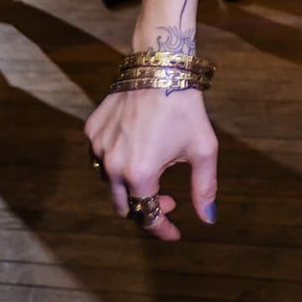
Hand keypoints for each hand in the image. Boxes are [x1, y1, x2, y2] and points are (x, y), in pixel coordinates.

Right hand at [85, 84, 220, 241]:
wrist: (160, 67)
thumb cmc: (186, 108)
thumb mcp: (203, 150)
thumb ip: (205, 189)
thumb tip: (209, 219)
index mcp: (140, 174)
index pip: (147, 217)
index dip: (162, 229)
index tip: (175, 234)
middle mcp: (112, 165)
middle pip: (124, 206)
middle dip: (146, 210)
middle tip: (168, 200)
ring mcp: (98, 147)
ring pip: (110, 184)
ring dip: (130, 187)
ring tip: (155, 173)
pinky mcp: (92, 130)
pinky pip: (100, 158)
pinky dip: (116, 164)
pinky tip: (137, 152)